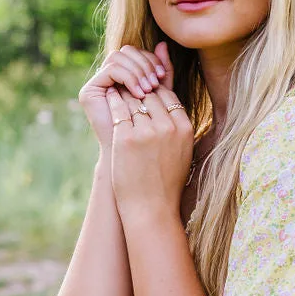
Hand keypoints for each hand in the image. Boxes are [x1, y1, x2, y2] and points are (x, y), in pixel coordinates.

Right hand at [79, 40, 169, 151]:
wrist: (133, 159)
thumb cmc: (150, 133)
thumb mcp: (160, 98)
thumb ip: (163, 73)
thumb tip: (163, 43)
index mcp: (124, 78)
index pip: (138, 54)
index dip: (152, 61)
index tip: (163, 77)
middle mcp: (108, 78)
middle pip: (127, 50)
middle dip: (145, 63)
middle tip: (156, 83)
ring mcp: (98, 84)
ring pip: (119, 56)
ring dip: (138, 71)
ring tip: (148, 90)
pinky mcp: (89, 91)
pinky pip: (111, 69)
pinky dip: (128, 77)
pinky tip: (138, 93)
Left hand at [106, 82, 194, 219]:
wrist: (152, 209)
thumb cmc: (165, 182)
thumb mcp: (181, 151)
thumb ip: (176, 127)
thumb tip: (168, 104)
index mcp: (184, 129)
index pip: (169, 96)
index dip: (156, 92)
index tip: (146, 94)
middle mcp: (167, 127)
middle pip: (151, 95)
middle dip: (140, 91)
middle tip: (129, 86)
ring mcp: (146, 132)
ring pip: (134, 100)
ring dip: (126, 94)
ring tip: (118, 89)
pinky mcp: (125, 138)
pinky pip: (119, 110)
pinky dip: (114, 102)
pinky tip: (110, 97)